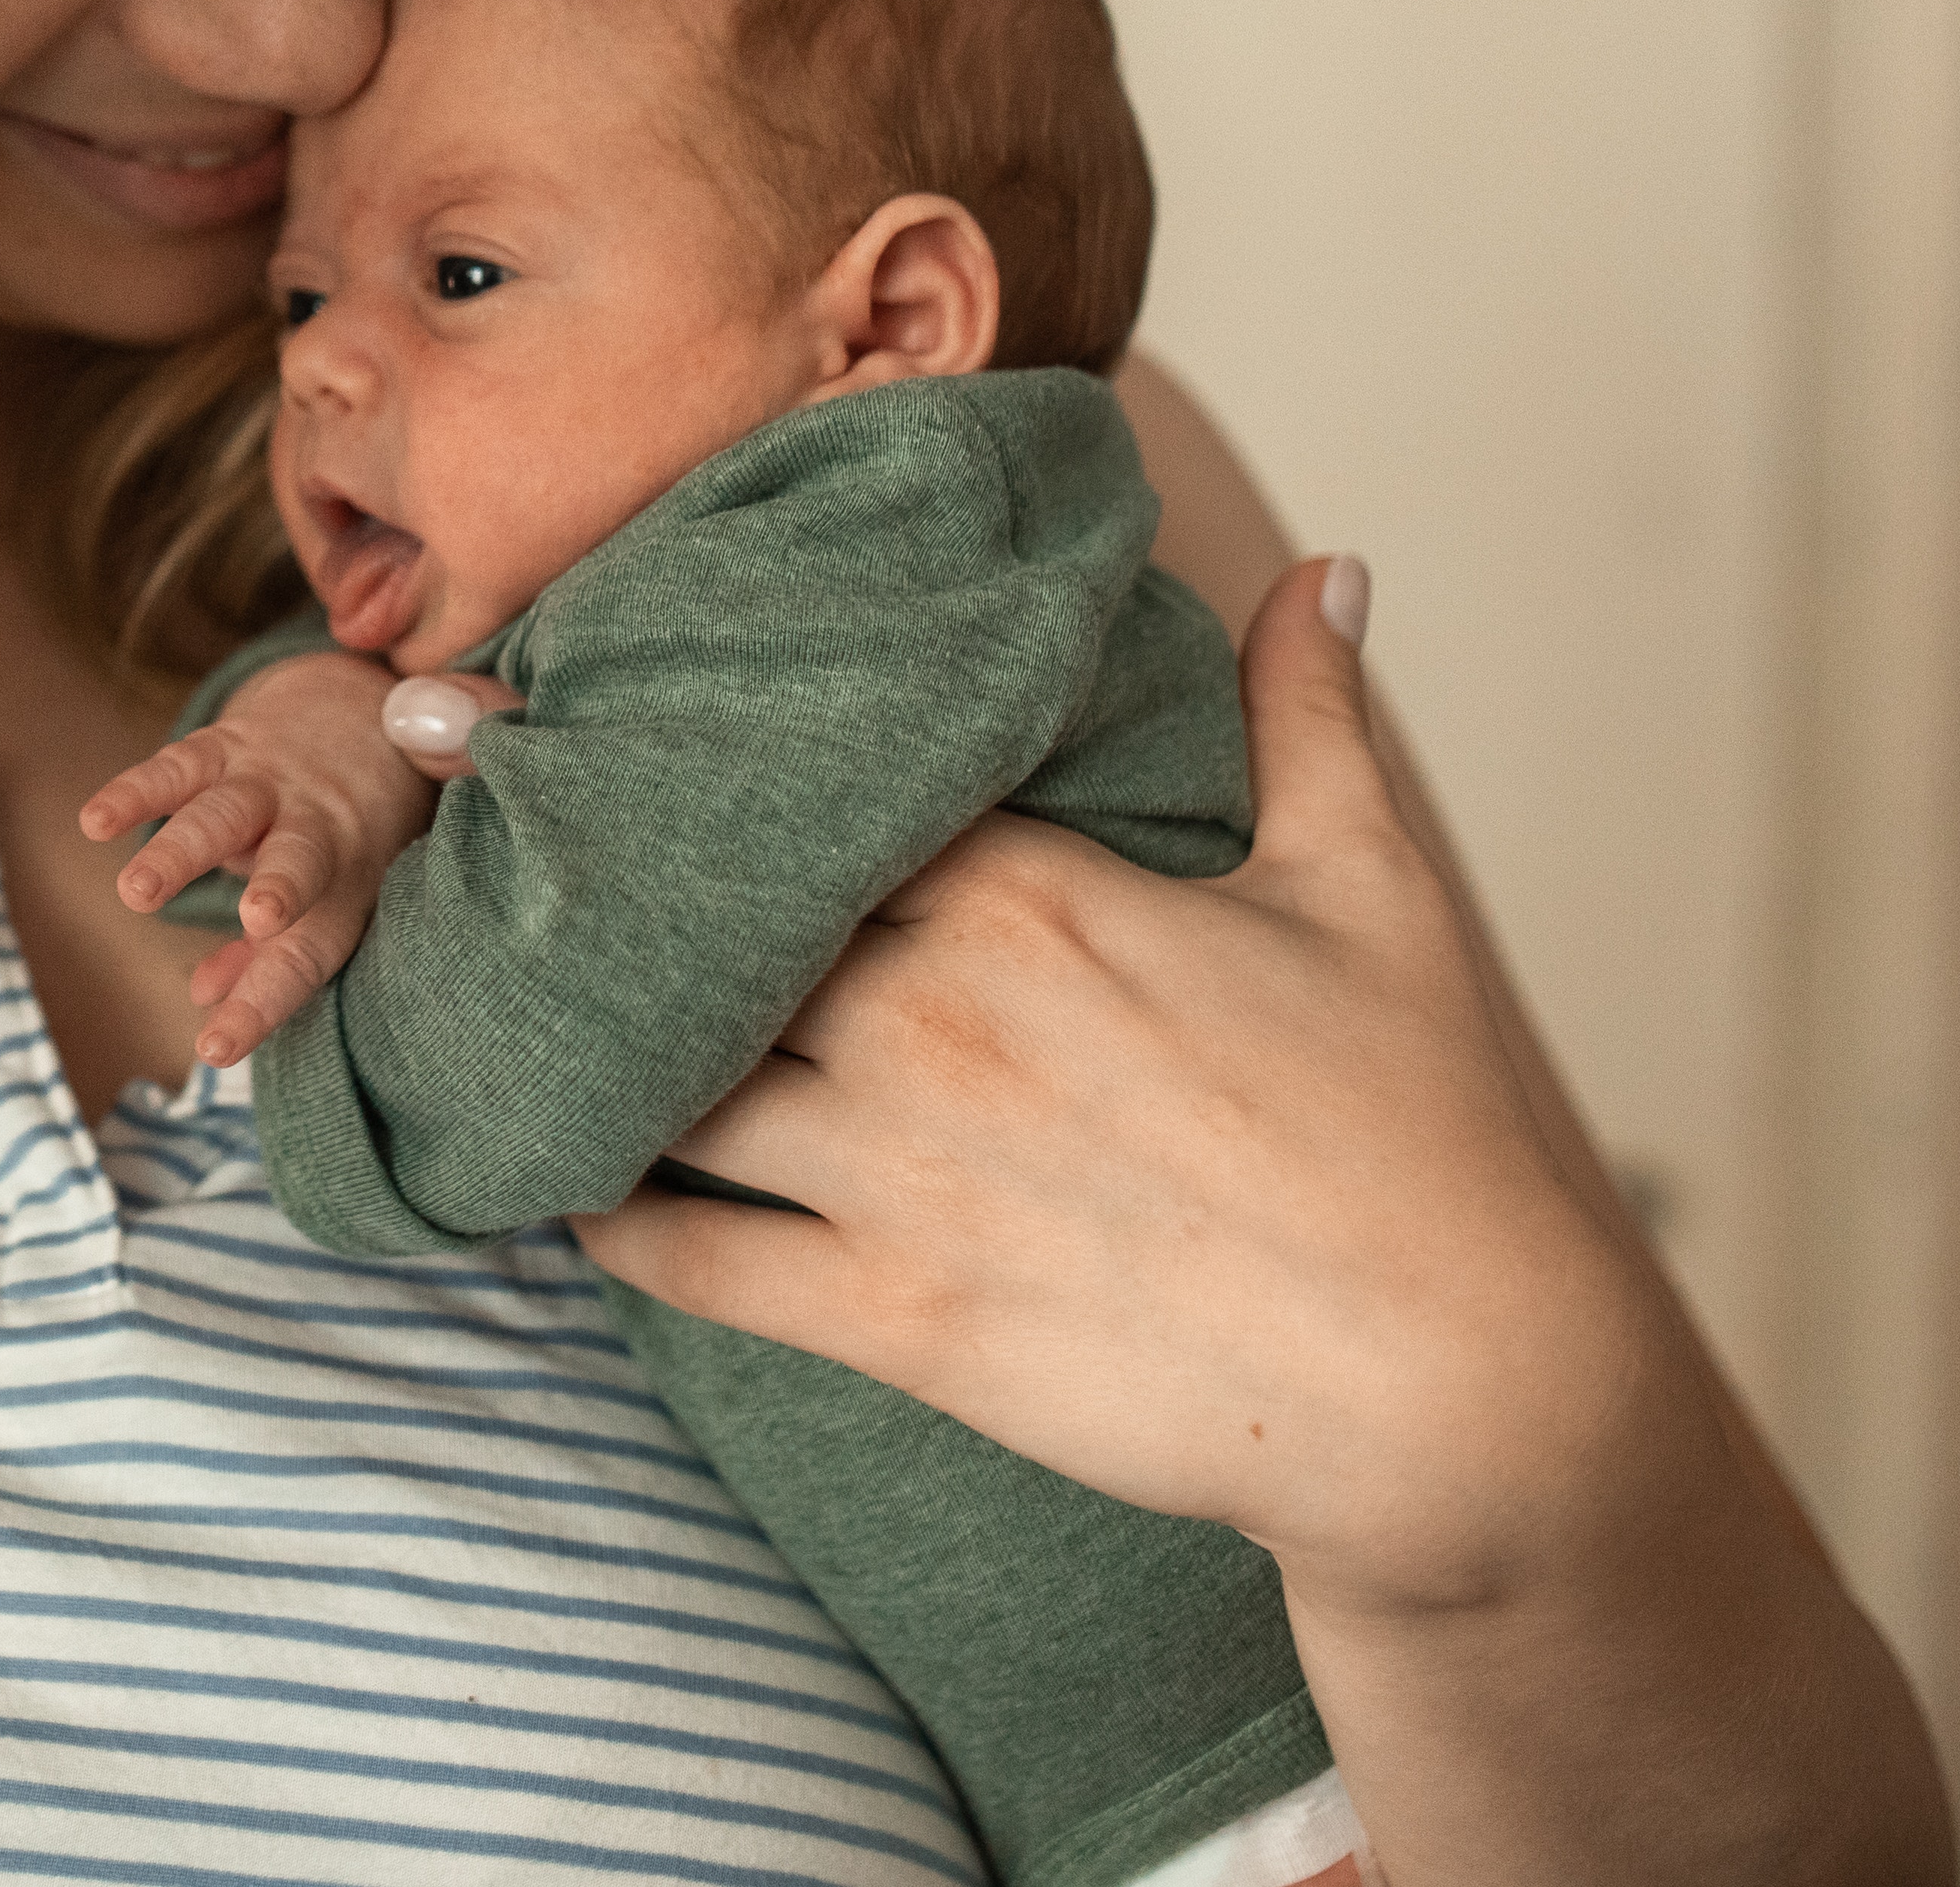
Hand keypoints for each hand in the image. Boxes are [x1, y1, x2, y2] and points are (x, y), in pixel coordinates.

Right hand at [79, 656, 512, 1067]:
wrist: (357, 712)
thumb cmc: (340, 833)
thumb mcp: (324, 898)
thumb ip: (266, 958)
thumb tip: (207, 1004)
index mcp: (344, 890)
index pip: (305, 957)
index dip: (261, 1003)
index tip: (214, 1049)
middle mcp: (318, 832)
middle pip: (301, 863)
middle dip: (281, 888)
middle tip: (255, 919)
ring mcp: (272, 783)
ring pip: (228, 813)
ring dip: (185, 849)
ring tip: (137, 890)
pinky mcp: (232, 742)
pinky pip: (182, 764)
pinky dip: (138, 790)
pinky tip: (96, 822)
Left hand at [573, 561, 1669, 1617]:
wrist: (1465, 1389)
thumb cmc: (1423, 1136)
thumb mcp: (1374, 893)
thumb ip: (1312, 717)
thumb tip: (1326, 569)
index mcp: (1022, 889)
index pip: (803, 784)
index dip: (698, 757)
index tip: (591, 715)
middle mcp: (927, 1012)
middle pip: (700, 920)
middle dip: (603, 889)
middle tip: (494, 849)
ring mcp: (897, 1169)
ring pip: (662, 1078)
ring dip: (585, 1047)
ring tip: (511, 1011)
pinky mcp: (893, 1314)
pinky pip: (684, 1258)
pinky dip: (604, 1220)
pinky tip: (563, 1185)